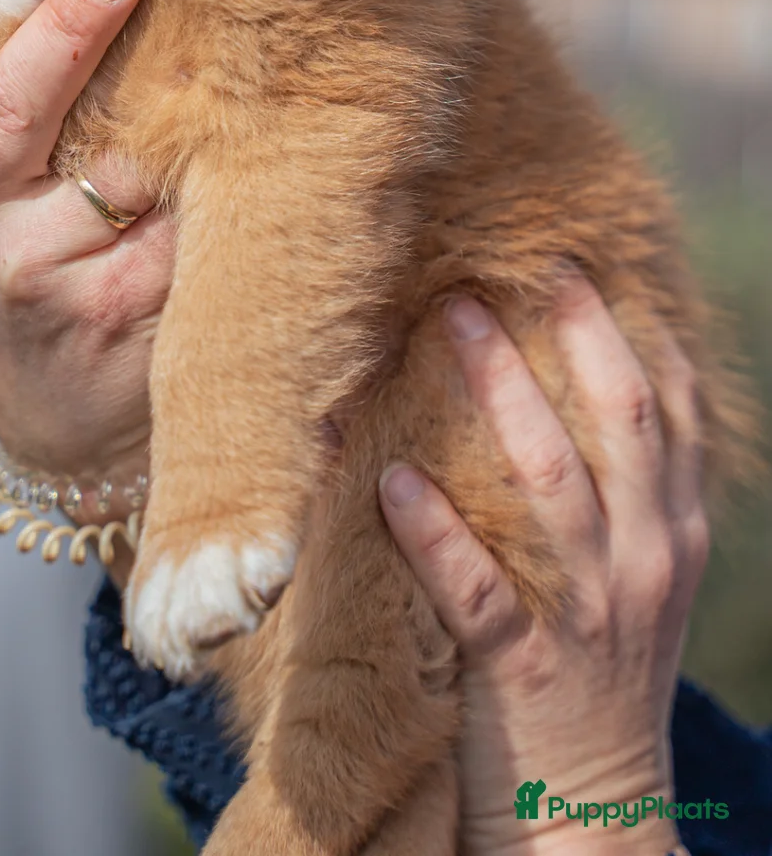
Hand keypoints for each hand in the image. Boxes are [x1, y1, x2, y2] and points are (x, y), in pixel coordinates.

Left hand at [379, 278, 706, 853]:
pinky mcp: (525, 666)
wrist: (598, 814)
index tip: (577, 264)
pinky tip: (389, 481)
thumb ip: (617, 495)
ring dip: (498, 392)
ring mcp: (591, 611)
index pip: (668, 410)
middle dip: (570, 333)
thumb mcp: (637, 581)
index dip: (627, 330)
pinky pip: (477, 588)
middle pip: (616, 419)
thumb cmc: (602, 676)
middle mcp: (646, 557)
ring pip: (552, 480)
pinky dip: (432, 532)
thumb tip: (552, 390)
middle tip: (510, 268)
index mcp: (675, 531)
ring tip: (445, 322)